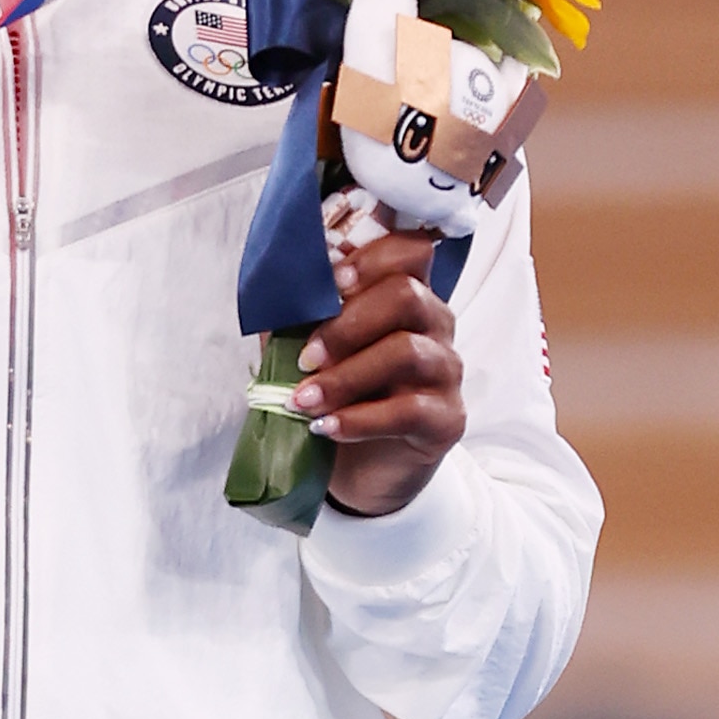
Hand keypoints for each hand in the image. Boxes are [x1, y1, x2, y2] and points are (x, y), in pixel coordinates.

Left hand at [292, 230, 465, 517]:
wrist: (360, 469)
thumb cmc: (337, 394)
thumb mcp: (308, 348)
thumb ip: (298, 317)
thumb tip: (270, 292)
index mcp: (405, 294)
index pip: (411, 250)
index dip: (371, 258)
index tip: (332, 283)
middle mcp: (434, 324)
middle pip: (407, 295)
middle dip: (347, 324)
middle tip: (305, 357)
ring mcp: (446, 371)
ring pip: (407, 351)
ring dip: (345, 376)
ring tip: (302, 401)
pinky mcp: (447, 419)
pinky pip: (409, 410)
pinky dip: (359, 419)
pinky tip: (325, 427)